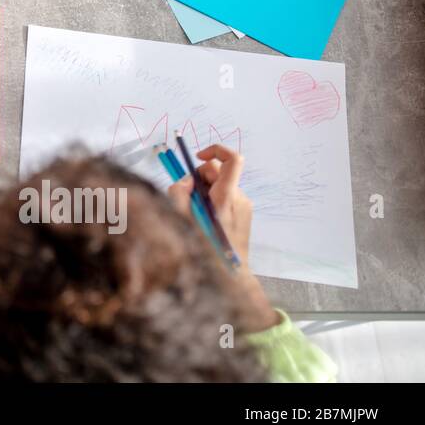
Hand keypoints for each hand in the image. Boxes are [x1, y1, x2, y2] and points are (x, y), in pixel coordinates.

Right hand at [167, 144, 251, 260]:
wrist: (231, 275)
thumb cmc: (206, 250)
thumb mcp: (184, 220)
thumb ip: (179, 193)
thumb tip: (185, 180)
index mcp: (226, 197)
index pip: (231, 159)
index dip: (214, 150)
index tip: (196, 158)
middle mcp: (239, 198)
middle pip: (218, 170)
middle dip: (199, 176)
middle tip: (187, 195)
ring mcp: (243, 206)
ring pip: (219, 185)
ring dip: (204, 191)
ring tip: (196, 214)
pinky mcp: (244, 214)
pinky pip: (224, 197)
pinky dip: (212, 201)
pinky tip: (206, 220)